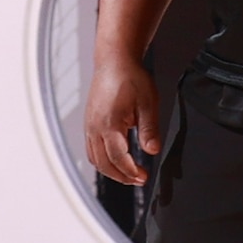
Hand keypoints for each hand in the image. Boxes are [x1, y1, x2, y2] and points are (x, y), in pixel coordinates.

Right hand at [83, 55, 162, 188]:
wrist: (114, 62)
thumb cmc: (131, 79)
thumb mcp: (148, 104)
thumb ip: (149, 129)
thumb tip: (153, 150)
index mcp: (109, 123)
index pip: (118, 157)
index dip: (131, 171)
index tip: (144, 177)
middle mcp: (94, 126)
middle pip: (103, 162)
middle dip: (121, 176)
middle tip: (139, 180)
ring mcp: (89, 125)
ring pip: (94, 158)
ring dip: (110, 170)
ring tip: (128, 174)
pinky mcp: (89, 122)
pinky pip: (91, 148)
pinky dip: (102, 160)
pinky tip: (115, 160)